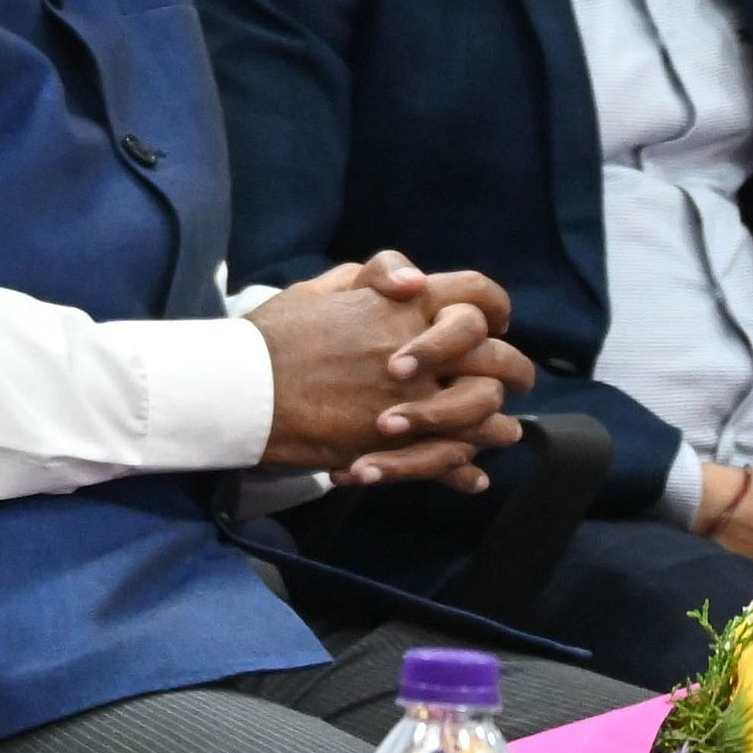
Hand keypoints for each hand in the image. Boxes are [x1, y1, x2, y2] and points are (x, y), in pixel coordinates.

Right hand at [255, 248, 533, 488]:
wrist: (241, 390)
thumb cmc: (273, 338)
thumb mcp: (318, 290)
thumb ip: (368, 278)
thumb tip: (408, 279)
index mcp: (405, 304)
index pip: (477, 294)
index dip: (495, 307)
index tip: (496, 323)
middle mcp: (422, 347)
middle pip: (499, 358)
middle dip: (511, 371)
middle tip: (508, 380)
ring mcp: (416, 397)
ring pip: (487, 412)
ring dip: (498, 425)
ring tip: (501, 432)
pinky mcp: (401, 441)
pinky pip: (453, 457)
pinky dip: (465, 469)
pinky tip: (470, 474)